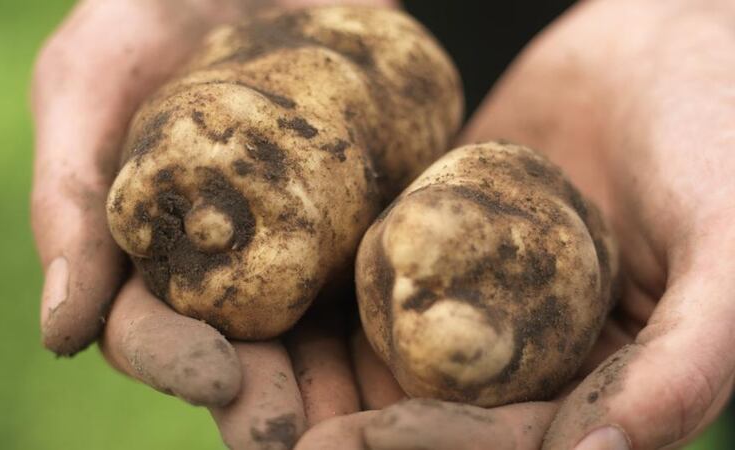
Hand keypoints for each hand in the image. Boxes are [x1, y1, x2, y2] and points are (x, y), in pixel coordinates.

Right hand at [31, 0, 391, 446]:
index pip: (152, 331)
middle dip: (276, 398)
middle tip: (306, 436)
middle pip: (250, 353)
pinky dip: (410, 319)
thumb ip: (68, 197)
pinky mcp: (371, 212)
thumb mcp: (88, 81)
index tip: (222, 376)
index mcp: (151, 250)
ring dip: (350, 386)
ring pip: (326, 334)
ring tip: (379, 422)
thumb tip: (62, 331)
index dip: (178, 363)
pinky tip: (434, 352)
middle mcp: (229, 263)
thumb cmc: (153, 9)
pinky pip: (393, 273)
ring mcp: (308, 243)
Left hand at [298, 0, 734, 447]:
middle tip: (281, 437)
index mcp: (599, 378)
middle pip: (437, 407)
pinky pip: (379, 274)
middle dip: (360, 425)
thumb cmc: (719, 139)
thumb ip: (687, 362)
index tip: (353, 445)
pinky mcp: (438, 238)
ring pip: (394, 352)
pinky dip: (326, 296)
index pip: (509, 435)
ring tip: (248, 385)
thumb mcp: (728, 251)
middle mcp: (533, 350)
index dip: (432, 445)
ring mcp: (479, 295)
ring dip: (324, 376)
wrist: (663, 42)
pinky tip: (266, 309)